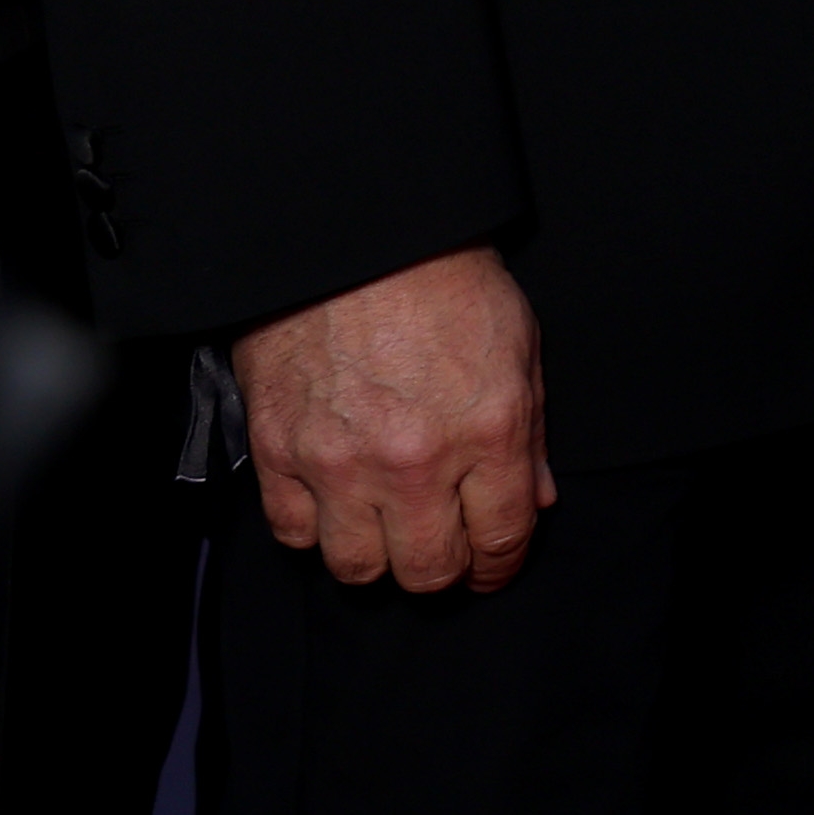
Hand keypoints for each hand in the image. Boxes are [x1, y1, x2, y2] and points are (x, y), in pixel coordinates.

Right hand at [240, 245, 548, 592]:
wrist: (359, 242)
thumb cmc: (446, 285)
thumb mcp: (518, 349)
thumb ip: (529, 435)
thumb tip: (534, 499)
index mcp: (486, 433)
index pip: (501, 538)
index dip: (501, 566)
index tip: (494, 568)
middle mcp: (413, 462)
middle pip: (427, 570)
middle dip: (444, 572)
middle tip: (445, 552)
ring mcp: (339, 463)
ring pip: (356, 567)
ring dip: (377, 559)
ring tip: (388, 532)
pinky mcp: (279, 453)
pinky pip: (294, 533)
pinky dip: (316, 531)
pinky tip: (335, 506)